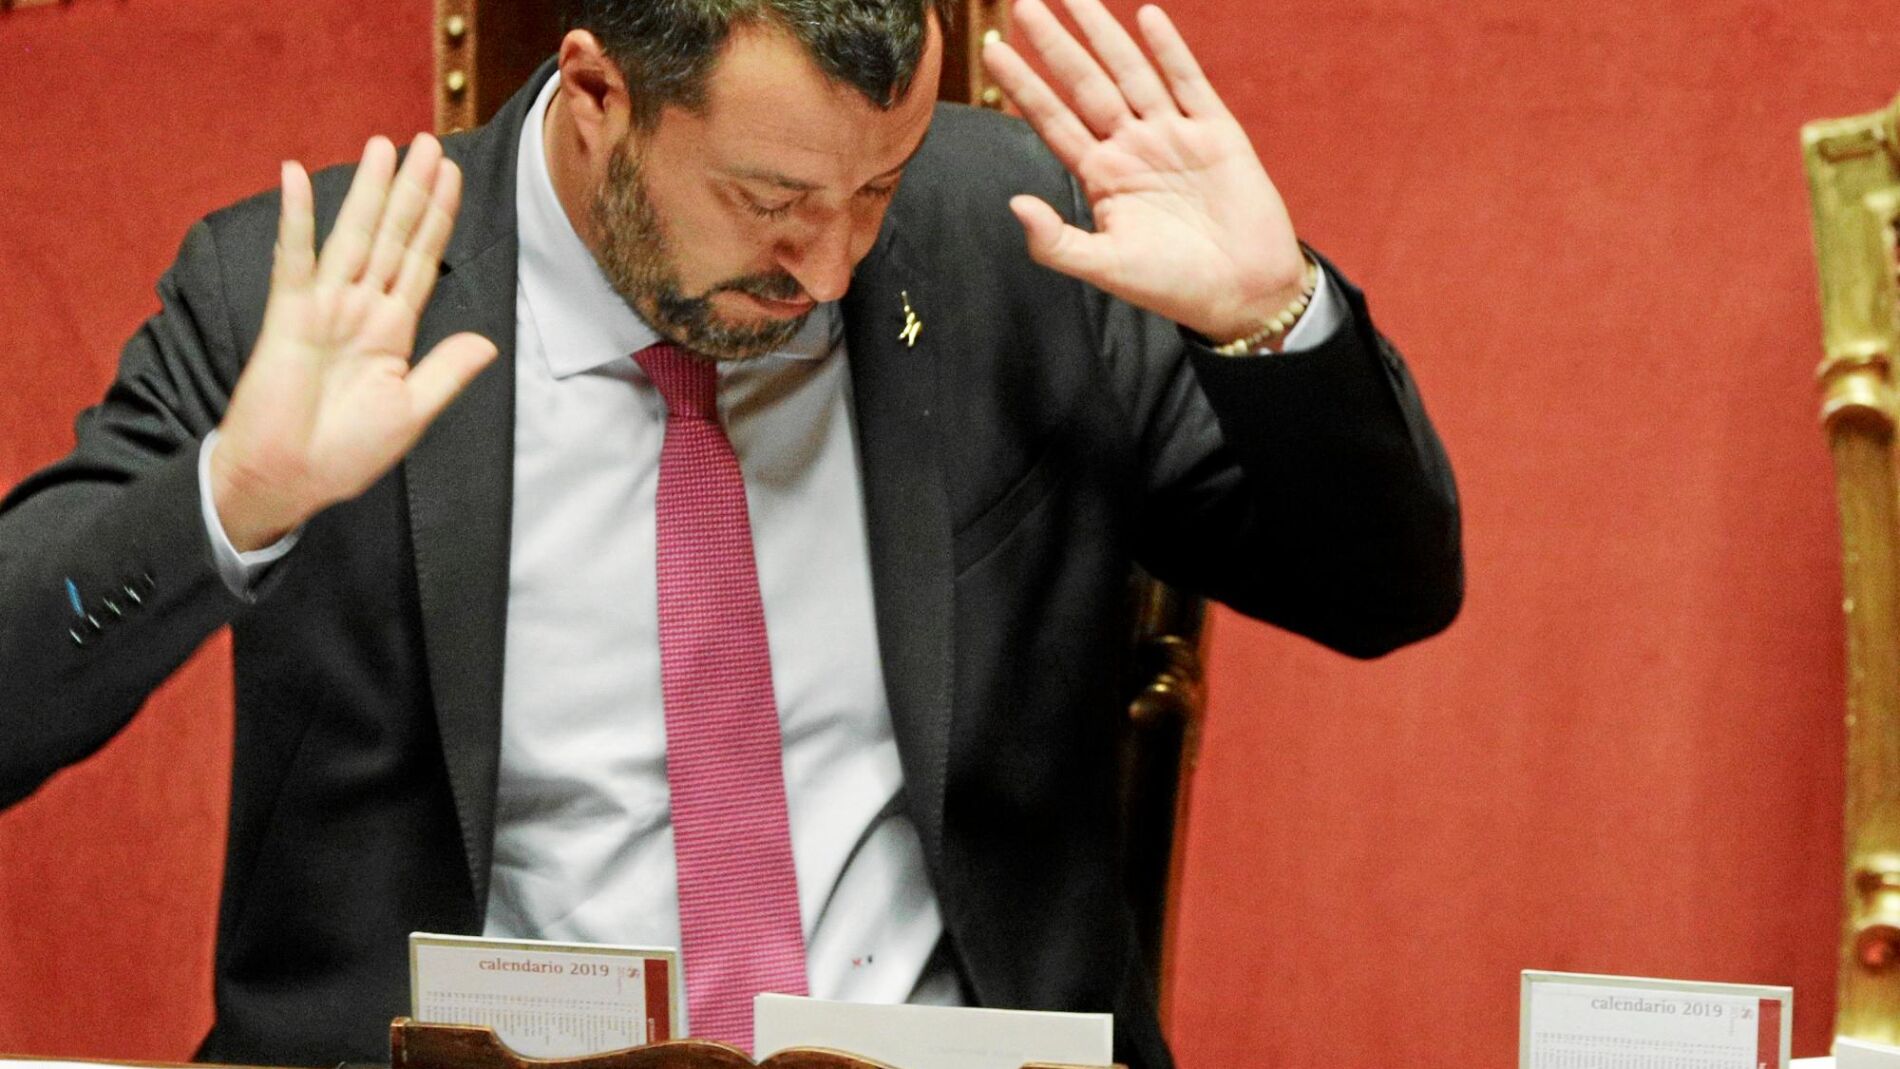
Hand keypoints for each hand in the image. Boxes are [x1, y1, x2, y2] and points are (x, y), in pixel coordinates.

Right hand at [211, 135, 497, 550]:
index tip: (453, 177)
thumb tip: (489, 342)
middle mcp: (360, 309)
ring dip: (368, 192)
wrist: (288, 479)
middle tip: (429, 142)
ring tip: (384, 147)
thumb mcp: (411, 412)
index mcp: (393, 330)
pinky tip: (295, 177)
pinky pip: (293, 260)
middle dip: (411, 190)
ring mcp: (323, 308)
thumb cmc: (345, 452)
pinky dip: (295, 219)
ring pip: (353, 237)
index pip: (422, 261)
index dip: (438, 219)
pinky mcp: (287, 317)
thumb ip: (446, 372)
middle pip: (393, 237)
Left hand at [982, 0, 1306, 341]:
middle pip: (1085, 85)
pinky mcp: (1215, 131)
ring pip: (1131, 73)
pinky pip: (1188, 82)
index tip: (993, 50)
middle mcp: (1132, 146)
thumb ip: (1057, 242)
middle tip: (1023, 3)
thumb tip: (1015, 204)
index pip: (1053, 120)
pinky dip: (1169, 51)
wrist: (1244, 291)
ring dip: (1103, 35)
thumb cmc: (1173, 285)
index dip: (1024, 86)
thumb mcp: (1107, 268)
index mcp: (1102, 176)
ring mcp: (1173, 134)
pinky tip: (1148, 18)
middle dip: (1055, 45)